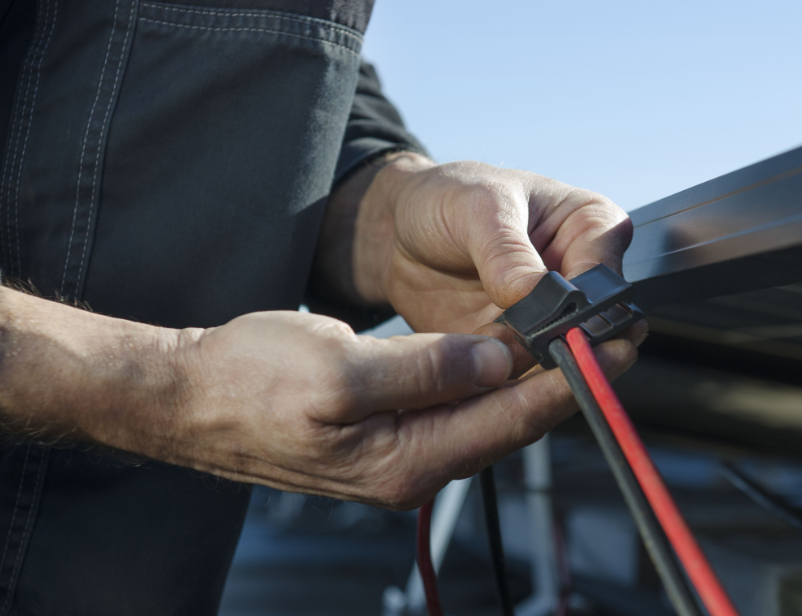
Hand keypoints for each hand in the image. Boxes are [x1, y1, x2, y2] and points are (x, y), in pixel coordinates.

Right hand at [0, 288, 628, 507]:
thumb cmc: (246, 382)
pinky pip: (452, 406)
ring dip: (527, 375)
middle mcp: (410, 467)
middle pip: (507, 422)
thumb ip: (423, 370)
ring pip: (483, 413)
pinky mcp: (384, 432)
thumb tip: (496, 362)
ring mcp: (397, 453)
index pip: (510, 420)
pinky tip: (501, 348)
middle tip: (609, 334)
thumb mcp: (336, 369)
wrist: (189, 396)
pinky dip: (484, 375)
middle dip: (560, 378)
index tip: (612, 346)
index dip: (569, 382)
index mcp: (403, 461)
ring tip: (570, 333)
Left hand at [312, 152, 645, 373]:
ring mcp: (547, 321)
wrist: (398, 231)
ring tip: (496, 367)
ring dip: (528, 373)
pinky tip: (475, 377)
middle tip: (531, 357)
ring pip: (557, 364)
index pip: (604, 279)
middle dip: (563, 351)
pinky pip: (516, 380)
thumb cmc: (447, 198)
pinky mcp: (513, 351)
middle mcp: (578, 281)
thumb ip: (507, 251)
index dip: (584, 309)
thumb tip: (537, 295)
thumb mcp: (476, 208)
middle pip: (590, 331)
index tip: (556, 326)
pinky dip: (498, 384)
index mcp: (589, 229)